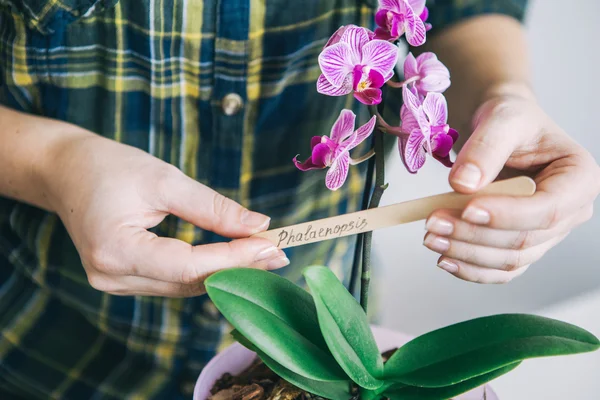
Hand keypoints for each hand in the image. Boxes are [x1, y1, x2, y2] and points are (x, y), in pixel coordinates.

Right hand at [44, 134, 287, 296]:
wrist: (65, 172)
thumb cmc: (109, 167)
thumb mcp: (164, 179)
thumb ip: (212, 208)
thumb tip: (259, 226)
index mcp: (115, 250)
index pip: (188, 265)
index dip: (235, 258)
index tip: (273, 245)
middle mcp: (112, 277)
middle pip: (190, 282)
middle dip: (238, 267)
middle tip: (280, 250)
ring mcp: (115, 284)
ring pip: (185, 287)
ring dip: (226, 271)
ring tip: (264, 252)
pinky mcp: (123, 281)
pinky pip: (174, 282)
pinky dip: (205, 270)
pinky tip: (233, 257)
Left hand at [424, 84, 599, 282]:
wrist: (501, 132)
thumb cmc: (511, 120)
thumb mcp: (502, 119)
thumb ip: (486, 147)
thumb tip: (463, 184)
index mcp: (579, 178)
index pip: (547, 209)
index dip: (507, 216)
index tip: (467, 209)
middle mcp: (570, 212)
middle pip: (525, 240)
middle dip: (474, 236)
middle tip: (433, 223)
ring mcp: (547, 234)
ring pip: (509, 260)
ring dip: (467, 254)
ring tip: (430, 238)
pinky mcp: (523, 246)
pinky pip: (499, 269)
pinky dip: (471, 268)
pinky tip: (445, 258)